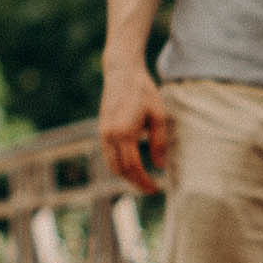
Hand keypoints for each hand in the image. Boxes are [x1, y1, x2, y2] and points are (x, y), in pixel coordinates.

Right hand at [98, 60, 169, 194]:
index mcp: (124, 132)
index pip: (133, 166)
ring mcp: (103, 133)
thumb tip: (160, 166)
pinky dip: (119, 165)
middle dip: (135, 183)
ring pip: (111, 164)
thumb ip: (159, 142)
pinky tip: (133, 167)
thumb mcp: (159, 116)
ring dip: (126, 176)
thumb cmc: (144, 92)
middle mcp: (109, 135)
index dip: (144, 181)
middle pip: (120, 170)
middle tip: (151, 189)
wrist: (122, 73)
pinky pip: (108, 155)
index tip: (156, 189)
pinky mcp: (102, 130)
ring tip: (143, 181)